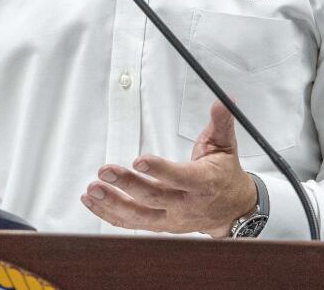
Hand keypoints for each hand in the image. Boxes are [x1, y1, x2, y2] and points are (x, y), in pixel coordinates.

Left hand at [82, 100, 256, 237]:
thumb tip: (222, 100)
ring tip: (93, 189)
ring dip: (113, 203)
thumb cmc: (224, 176)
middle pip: (153, 198)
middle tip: (105, 171)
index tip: (139, 160)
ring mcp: (171, 219)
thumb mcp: (226, 147)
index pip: (180, 178)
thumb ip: (221, 123)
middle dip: (127, 184)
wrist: (232, 211)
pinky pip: (131, 223)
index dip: (160, 170)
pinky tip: (91, 201)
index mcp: (203, 183)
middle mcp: (185, 204)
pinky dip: (108, 214)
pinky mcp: (159, 225)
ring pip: (139, 216)